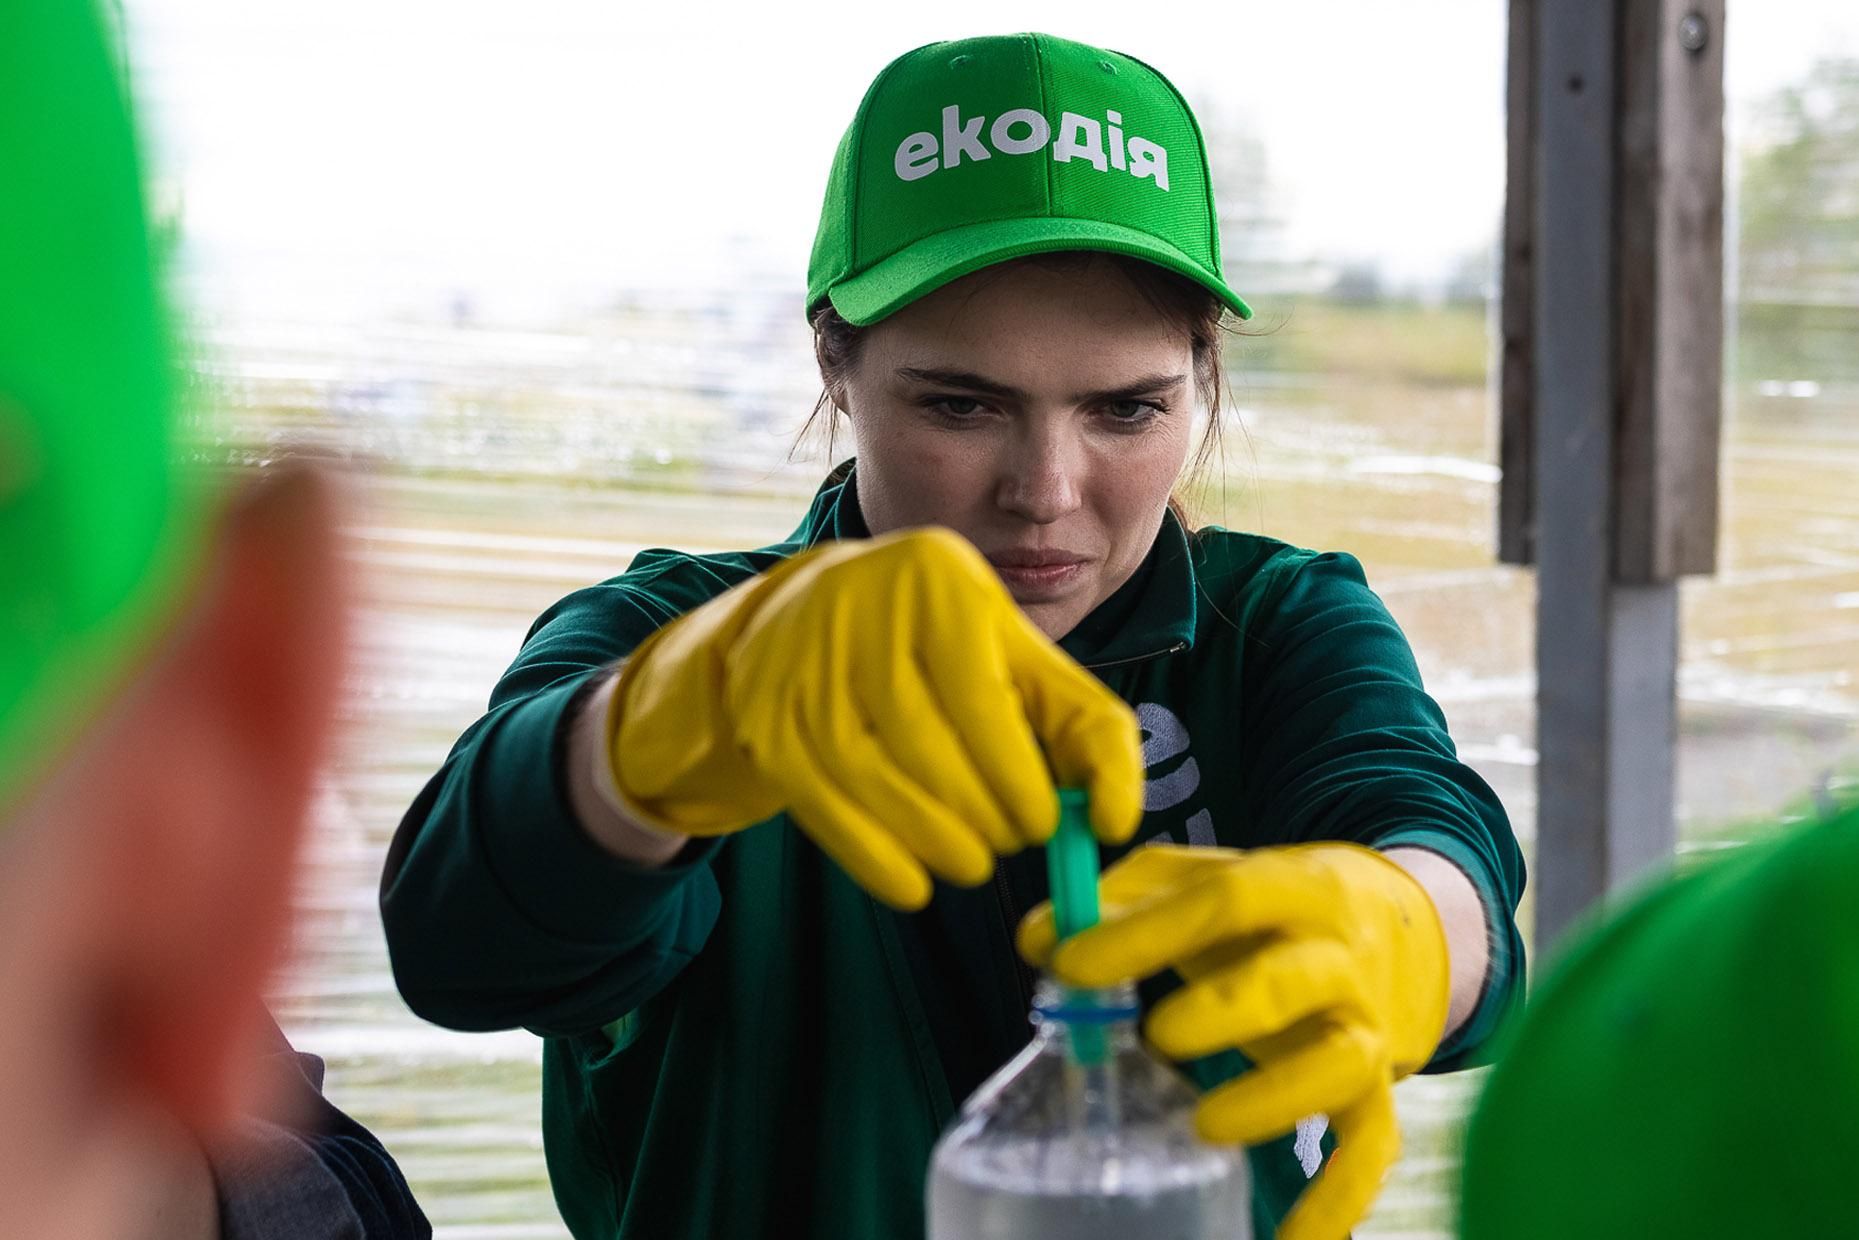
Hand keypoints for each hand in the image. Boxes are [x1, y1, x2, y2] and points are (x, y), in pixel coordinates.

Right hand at [608, 527, 1142, 908]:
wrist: (794, 624)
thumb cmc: (933, 647)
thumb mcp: (1013, 655)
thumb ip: (1082, 723)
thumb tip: (1117, 819)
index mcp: (939, 579)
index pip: (987, 705)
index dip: (1023, 781)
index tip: (1047, 825)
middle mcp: (861, 606)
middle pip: (933, 750)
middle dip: (986, 815)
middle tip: (1010, 840)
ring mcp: (802, 667)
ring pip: (881, 785)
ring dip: (941, 844)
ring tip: (972, 861)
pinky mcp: (768, 723)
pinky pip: (829, 812)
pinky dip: (880, 862)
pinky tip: (916, 884)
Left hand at [1018, 843, 1449, 1239]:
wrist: (1405, 930)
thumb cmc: (1271, 907)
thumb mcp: (1208, 876)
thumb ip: (1122, 899)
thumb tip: (1039, 938)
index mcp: (1293, 886)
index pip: (1224, 899)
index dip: (1147, 931)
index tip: (1074, 963)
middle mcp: (1339, 956)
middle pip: (1290, 980)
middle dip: (1223, 1009)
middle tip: (1157, 1035)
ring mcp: (1364, 1027)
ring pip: (1338, 1066)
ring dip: (1275, 1100)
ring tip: (1204, 1127)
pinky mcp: (1376, 1090)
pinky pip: (1367, 1151)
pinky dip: (1336, 1203)